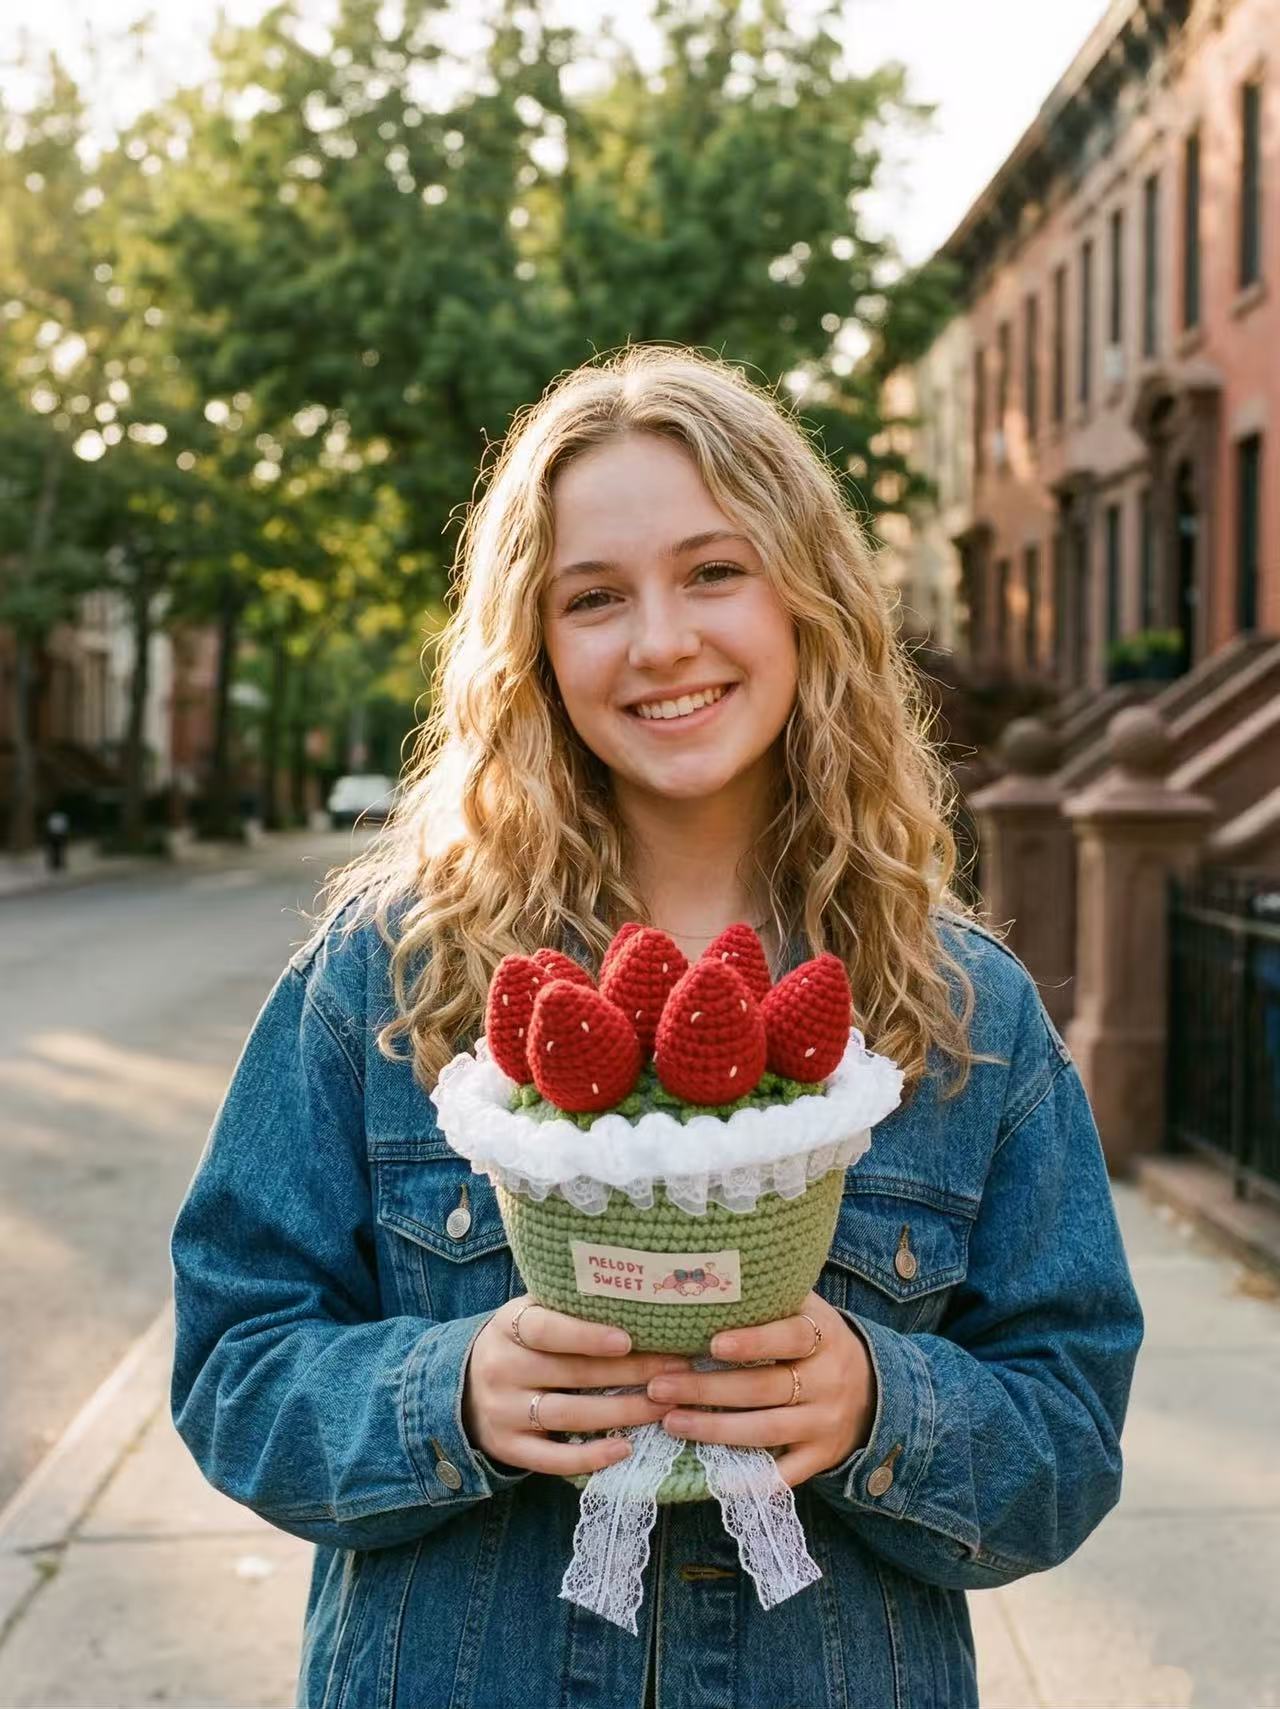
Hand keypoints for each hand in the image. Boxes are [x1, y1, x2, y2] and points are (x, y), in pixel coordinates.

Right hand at [463, 1296, 692, 1476]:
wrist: (461, 1388)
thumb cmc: (517, 1344)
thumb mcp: (528, 1314)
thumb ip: (566, 1305)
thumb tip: (633, 1288)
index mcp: (508, 1327)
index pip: (546, 1328)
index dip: (585, 1334)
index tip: (627, 1337)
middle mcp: (502, 1369)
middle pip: (571, 1373)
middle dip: (629, 1372)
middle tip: (676, 1371)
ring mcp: (503, 1412)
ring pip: (568, 1415)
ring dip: (621, 1412)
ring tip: (663, 1407)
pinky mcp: (508, 1449)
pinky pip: (552, 1459)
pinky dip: (589, 1457)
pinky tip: (624, 1449)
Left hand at [644, 1290, 877, 1487]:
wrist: (872, 1391)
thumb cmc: (815, 1342)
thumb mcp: (807, 1311)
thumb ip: (769, 1299)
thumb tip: (707, 1273)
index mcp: (824, 1336)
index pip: (791, 1336)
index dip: (753, 1341)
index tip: (712, 1342)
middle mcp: (828, 1381)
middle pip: (765, 1387)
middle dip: (707, 1388)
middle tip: (659, 1387)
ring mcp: (825, 1423)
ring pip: (767, 1430)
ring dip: (715, 1429)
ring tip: (670, 1422)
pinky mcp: (821, 1457)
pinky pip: (784, 1473)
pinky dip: (749, 1478)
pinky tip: (711, 1475)